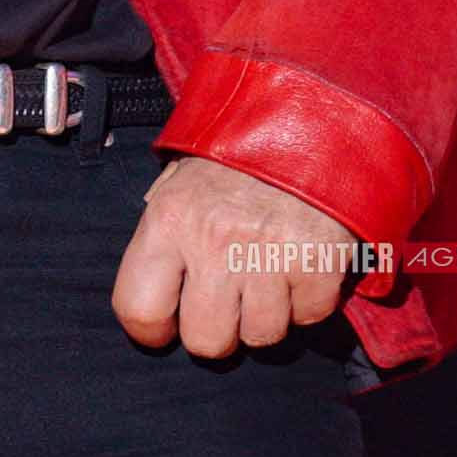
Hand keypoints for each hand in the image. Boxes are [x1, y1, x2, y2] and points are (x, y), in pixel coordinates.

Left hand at [111, 155, 354, 356]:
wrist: (306, 115)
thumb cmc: (236, 153)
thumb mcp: (182, 179)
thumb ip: (166, 232)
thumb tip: (151, 290)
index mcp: (170, 218)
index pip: (139, 308)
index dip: (152, 329)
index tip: (168, 323)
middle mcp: (214, 240)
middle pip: (207, 342)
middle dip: (220, 328)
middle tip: (230, 295)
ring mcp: (268, 254)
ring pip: (262, 336)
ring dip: (268, 312)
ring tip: (269, 267)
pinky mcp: (318, 261)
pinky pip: (308, 317)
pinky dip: (308, 298)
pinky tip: (301, 261)